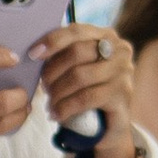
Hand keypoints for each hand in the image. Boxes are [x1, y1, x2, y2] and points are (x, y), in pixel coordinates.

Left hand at [35, 21, 137, 157]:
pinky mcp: (122, 95)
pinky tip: (57, 114)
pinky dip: (66, 107)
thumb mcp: (78, 68)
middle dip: (53, 70)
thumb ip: (64, 55)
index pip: (77, 31)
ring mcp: (124, 72)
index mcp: (106, 36)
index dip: (53, 41)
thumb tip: (35, 51)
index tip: (33, 54)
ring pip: (80, 76)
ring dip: (58, 92)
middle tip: (43, 87)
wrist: (110, 126)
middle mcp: (120, 50)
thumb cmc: (88, 92)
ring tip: (50, 104)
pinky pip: (86, 98)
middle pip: (77, 52)